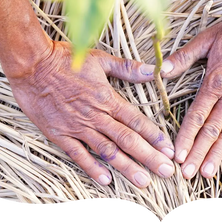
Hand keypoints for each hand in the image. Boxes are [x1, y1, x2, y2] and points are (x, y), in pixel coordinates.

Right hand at [7, 41, 174, 187]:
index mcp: (107, 98)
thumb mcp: (101, 59)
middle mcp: (96, 116)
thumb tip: (152, 71)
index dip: (155, 136)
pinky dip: (92, 168)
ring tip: (143, 181)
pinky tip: (106, 180)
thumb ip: (127, 68)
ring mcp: (78, 127)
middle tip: (166, 171)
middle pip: (127, 140)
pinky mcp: (60, 134)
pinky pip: (79, 155)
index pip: (136, 121)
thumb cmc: (67, 60)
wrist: (33, 65)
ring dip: (126, 167)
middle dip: (149, 157)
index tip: (169, 149)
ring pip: (107, 151)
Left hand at [161, 14, 221, 178]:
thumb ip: (184, 56)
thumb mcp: (206, 39)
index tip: (177, 155)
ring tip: (206, 171)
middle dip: (197, 153)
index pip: (196, 116)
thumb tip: (162, 70)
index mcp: (214, 82)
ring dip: (217, 153)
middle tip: (187, 173)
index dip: (185, 137)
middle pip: (210, 130)